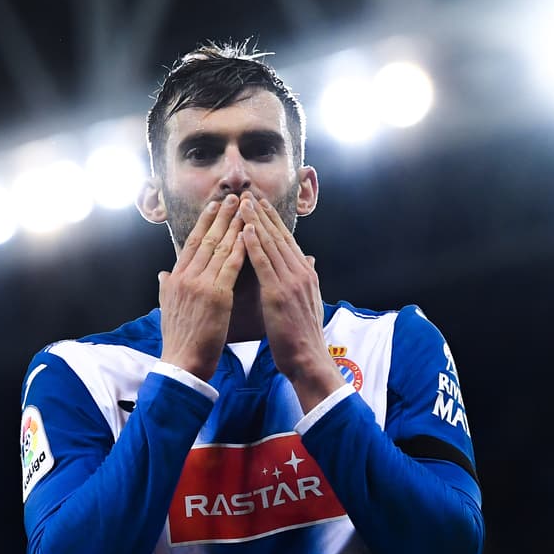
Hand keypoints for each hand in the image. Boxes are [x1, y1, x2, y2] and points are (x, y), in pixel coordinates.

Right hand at [158, 194, 245, 381]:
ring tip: (245, 209)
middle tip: (234, 197)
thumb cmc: (179, 339)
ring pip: (220, 248)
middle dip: (221, 216)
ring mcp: (200, 284)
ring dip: (234, 226)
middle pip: (207, 239)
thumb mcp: (167, 308)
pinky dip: (240, 249)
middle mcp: (186, 277)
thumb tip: (163, 273)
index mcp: (175, 278)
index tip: (214, 206)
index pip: (192, 244)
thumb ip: (166, 287)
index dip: (205, 223)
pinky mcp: (216, 296)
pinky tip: (250, 235)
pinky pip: (230, 267)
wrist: (182, 362)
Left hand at [239, 194, 344, 410]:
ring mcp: (291, 282)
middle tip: (248, 194)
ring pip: (271, 245)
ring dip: (255, 222)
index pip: (287, 241)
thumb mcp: (310, 302)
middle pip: (279, 237)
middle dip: (263, 214)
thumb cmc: (304, 336)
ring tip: (243, 204)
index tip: (261, 205)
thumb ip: (308, 278)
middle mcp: (301, 273)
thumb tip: (311, 261)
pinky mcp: (279, 293)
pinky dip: (255, 245)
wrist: (308, 358)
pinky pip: (265, 264)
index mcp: (306, 274)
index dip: (273, 221)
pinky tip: (245, 230)